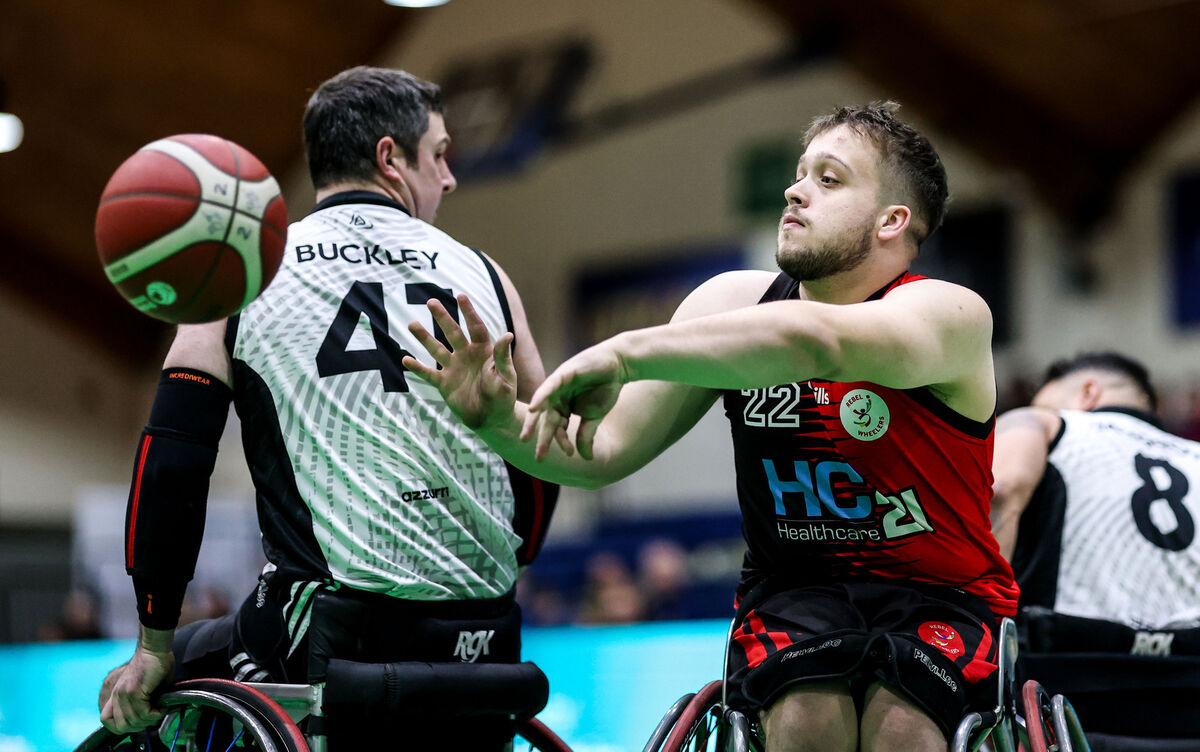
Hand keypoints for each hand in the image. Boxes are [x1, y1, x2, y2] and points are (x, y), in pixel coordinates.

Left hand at [99, 635, 174, 732]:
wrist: (155, 649)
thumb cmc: (154, 665)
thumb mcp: (142, 688)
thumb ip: (140, 702)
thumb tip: (148, 719)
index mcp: (115, 695)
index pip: (106, 721)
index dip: (122, 726)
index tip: (140, 721)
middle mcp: (116, 696)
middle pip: (121, 726)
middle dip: (139, 726)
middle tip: (153, 717)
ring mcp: (124, 694)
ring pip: (134, 721)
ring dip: (150, 720)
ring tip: (160, 710)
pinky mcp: (134, 691)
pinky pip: (144, 712)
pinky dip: (156, 713)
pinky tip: (162, 706)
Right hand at [402, 294, 517, 429]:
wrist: (492, 419)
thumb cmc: (504, 397)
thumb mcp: (506, 377)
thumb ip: (503, 357)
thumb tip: (507, 335)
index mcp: (483, 351)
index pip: (475, 327)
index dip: (468, 312)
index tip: (460, 296)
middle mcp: (466, 355)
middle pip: (452, 333)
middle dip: (442, 317)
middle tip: (430, 301)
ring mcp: (453, 368)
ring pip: (436, 349)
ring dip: (424, 337)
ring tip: (411, 324)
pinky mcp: (444, 384)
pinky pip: (428, 374)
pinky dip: (417, 367)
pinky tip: (405, 358)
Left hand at [522, 340, 627, 459]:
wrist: (617, 367)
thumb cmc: (605, 388)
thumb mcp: (595, 416)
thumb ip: (586, 435)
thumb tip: (586, 459)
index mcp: (563, 408)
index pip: (558, 428)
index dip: (562, 441)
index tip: (569, 454)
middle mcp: (557, 398)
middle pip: (547, 420)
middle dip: (541, 438)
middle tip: (538, 457)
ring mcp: (557, 386)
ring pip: (543, 406)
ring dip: (533, 422)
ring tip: (526, 437)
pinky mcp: (562, 374)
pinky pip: (548, 388)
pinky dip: (540, 398)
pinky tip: (533, 410)